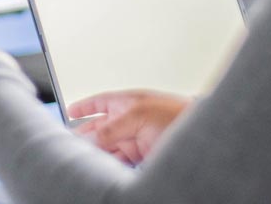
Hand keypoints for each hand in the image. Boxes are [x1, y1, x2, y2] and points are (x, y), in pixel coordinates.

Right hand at [69, 90, 189, 164]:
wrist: (202, 138)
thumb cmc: (176, 115)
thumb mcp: (138, 115)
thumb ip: (111, 127)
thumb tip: (89, 138)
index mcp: (126, 103)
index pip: (99, 103)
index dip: (84, 107)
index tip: (69, 112)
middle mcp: (128, 121)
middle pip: (98, 129)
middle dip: (84, 136)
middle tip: (69, 145)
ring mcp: (133, 139)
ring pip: (106, 147)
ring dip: (95, 152)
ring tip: (82, 158)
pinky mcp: (140, 157)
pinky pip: (117, 160)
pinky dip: (107, 164)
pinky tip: (100, 166)